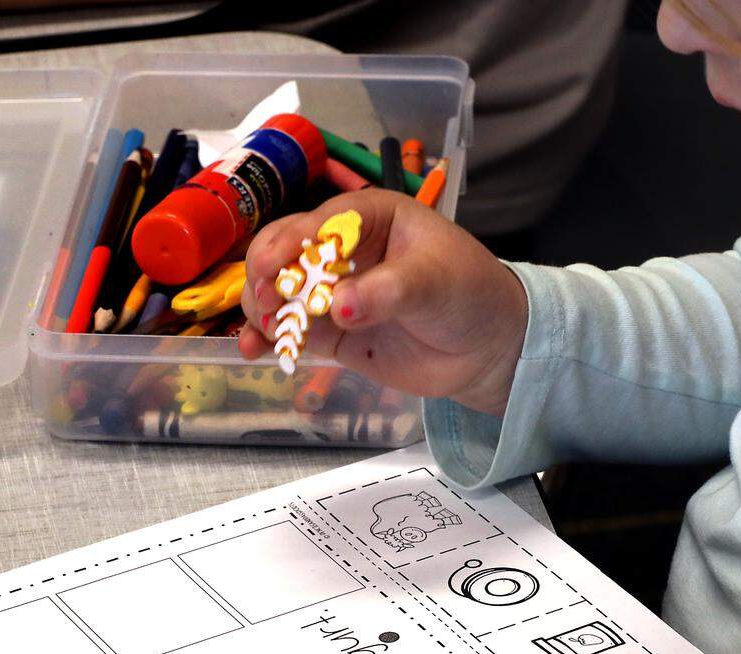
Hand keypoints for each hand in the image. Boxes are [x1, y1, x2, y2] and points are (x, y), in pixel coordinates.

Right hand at [239, 189, 528, 416]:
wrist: (486, 349)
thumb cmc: (469, 295)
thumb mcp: (436, 283)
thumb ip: (388, 291)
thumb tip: (339, 306)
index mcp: (369, 217)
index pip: (317, 223)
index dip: (288, 244)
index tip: (273, 272)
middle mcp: (342, 248)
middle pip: (282, 251)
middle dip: (267, 277)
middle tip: (269, 305)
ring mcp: (330, 290)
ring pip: (276, 290)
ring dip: (260, 308)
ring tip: (264, 332)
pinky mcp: (327, 329)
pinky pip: (287, 328)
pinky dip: (266, 338)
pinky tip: (254, 350)